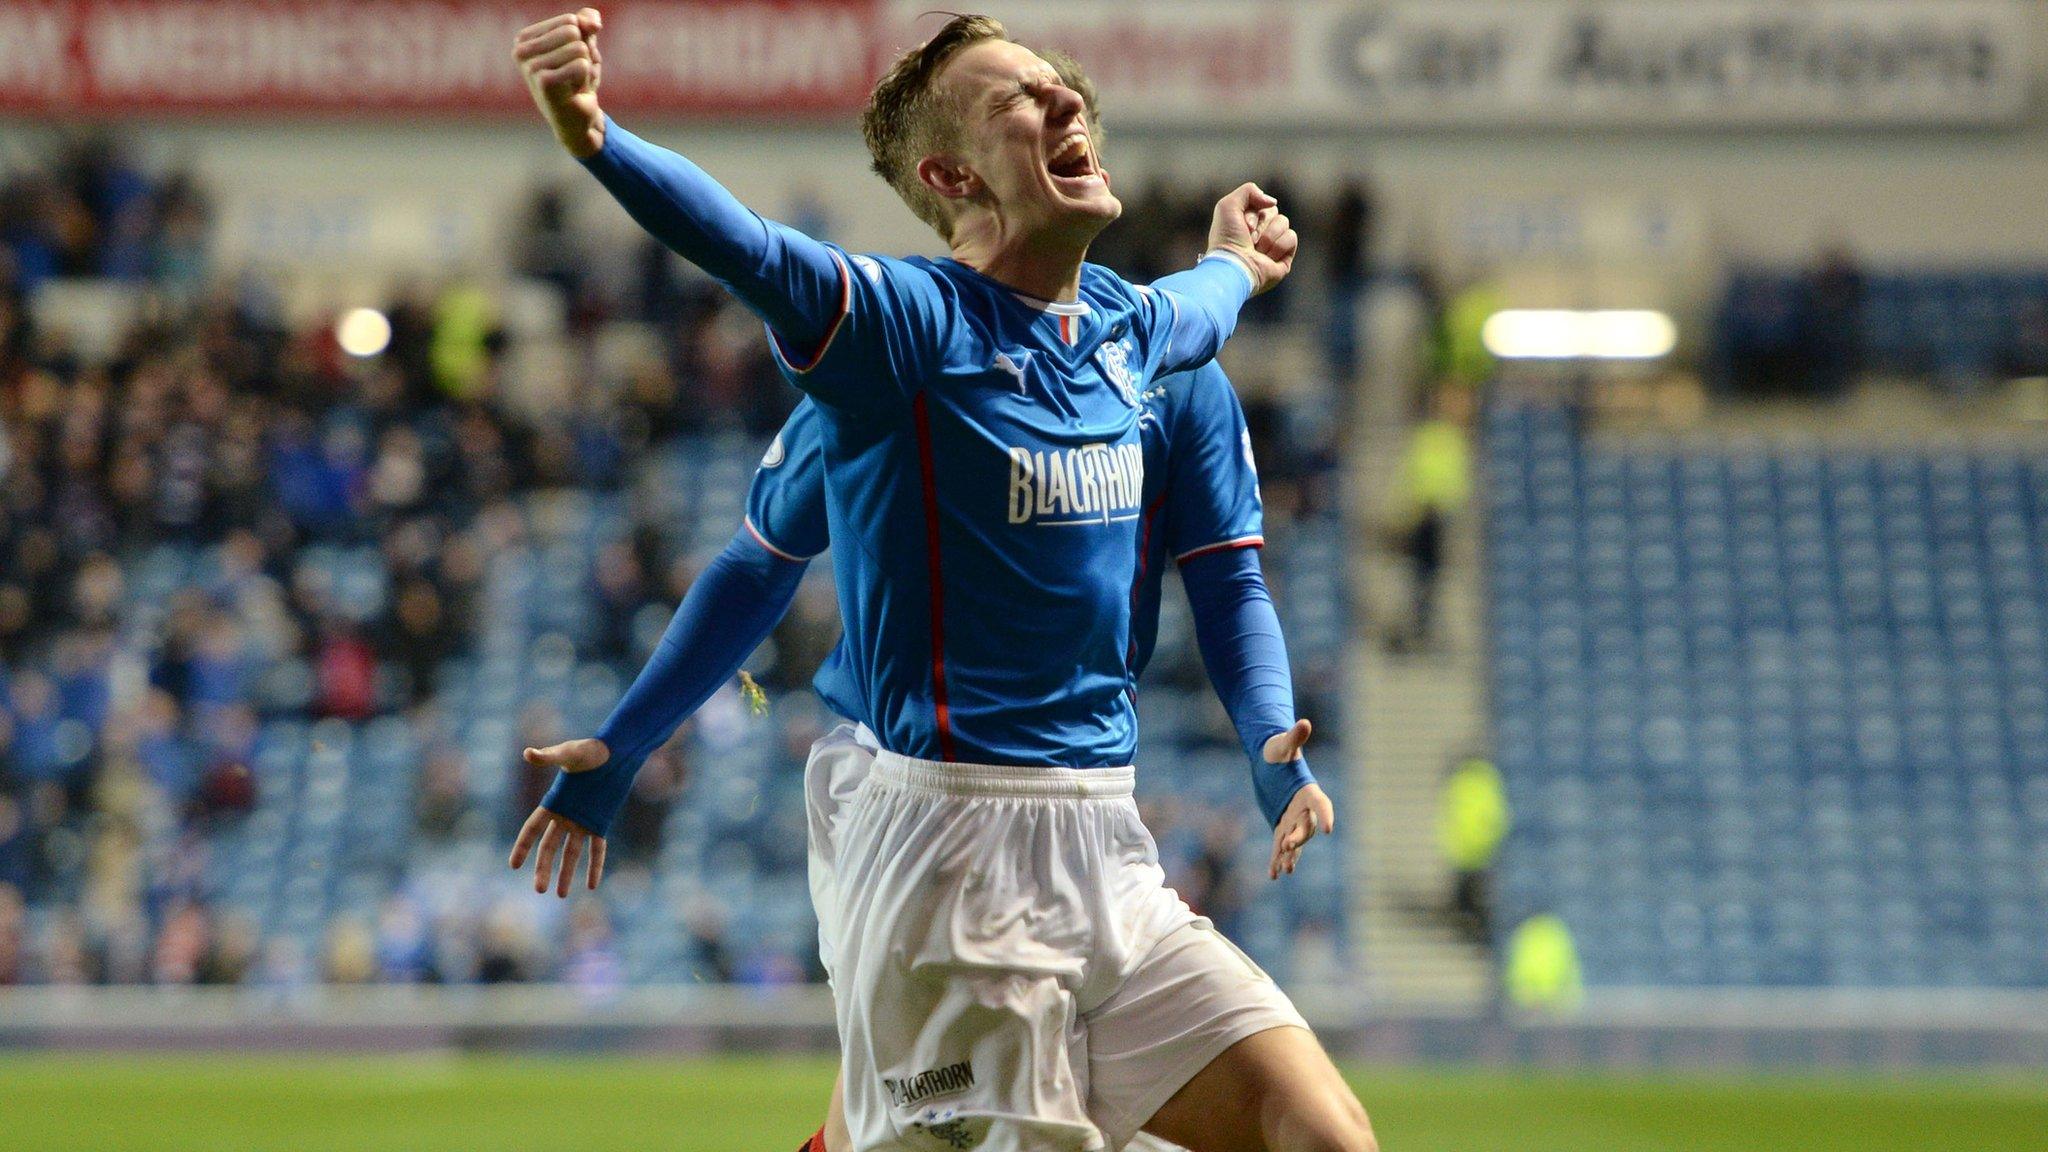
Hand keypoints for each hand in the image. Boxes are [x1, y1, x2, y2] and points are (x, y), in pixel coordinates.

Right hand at [508, 737, 610, 895]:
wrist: (616, 753)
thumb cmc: (589, 751)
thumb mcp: (567, 754)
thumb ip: (548, 757)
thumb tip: (528, 753)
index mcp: (553, 802)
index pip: (532, 829)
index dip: (523, 847)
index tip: (513, 865)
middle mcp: (565, 816)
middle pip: (549, 847)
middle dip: (543, 869)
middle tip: (538, 890)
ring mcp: (582, 821)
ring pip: (571, 853)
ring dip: (566, 873)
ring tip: (561, 895)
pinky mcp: (600, 822)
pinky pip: (597, 849)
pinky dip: (595, 866)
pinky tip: (593, 884)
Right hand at [514, 8, 606, 157]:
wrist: (577, 118)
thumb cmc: (577, 80)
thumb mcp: (584, 44)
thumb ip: (587, 22)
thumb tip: (593, 21)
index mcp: (524, 39)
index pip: (570, 20)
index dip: (581, 41)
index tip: (569, 62)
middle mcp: (521, 50)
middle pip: (574, 32)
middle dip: (584, 54)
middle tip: (574, 74)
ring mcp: (530, 67)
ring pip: (579, 49)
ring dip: (584, 67)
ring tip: (573, 83)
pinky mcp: (543, 82)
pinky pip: (581, 65)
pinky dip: (585, 79)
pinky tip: (573, 92)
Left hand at [1207, 184, 1297, 294]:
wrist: (1235, 265)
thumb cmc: (1227, 238)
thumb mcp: (1228, 205)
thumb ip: (1249, 190)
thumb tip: (1272, 202)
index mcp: (1247, 223)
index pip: (1262, 204)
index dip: (1253, 213)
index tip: (1243, 227)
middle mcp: (1260, 234)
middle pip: (1273, 211)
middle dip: (1261, 223)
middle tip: (1249, 238)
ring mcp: (1273, 246)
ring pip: (1284, 222)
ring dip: (1268, 236)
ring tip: (1256, 250)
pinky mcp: (1284, 258)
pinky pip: (1291, 237)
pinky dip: (1278, 245)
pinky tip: (1266, 258)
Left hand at [1264, 719, 1329, 878]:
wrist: (1271, 762)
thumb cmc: (1278, 751)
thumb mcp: (1283, 744)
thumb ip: (1294, 737)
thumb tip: (1303, 722)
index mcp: (1307, 791)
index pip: (1321, 804)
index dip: (1325, 815)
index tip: (1329, 828)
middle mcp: (1303, 809)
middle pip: (1306, 827)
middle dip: (1299, 837)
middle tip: (1288, 846)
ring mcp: (1293, 820)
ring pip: (1294, 842)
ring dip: (1290, 855)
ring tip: (1285, 869)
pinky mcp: (1281, 826)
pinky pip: (1280, 846)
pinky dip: (1277, 860)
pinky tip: (1273, 875)